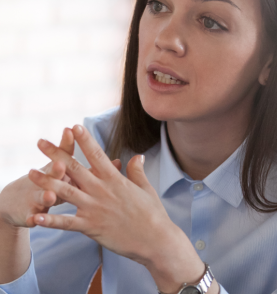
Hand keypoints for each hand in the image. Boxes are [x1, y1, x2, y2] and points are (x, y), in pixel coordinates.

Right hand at [0, 128, 74, 227]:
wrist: (14, 201)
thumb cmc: (49, 181)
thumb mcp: (61, 168)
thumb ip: (76, 155)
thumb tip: (106, 151)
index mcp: (59, 170)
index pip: (63, 154)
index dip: (66, 143)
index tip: (70, 130)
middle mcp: (47, 181)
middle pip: (53, 175)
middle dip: (56, 169)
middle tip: (61, 164)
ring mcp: (36, 198)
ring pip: (43, 196)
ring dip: (46, 195)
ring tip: (49, 195)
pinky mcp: (28, 214)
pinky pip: (32, 218)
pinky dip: (34, 219)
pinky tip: (33, 220)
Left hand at [28, 125, 211, 292]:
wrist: (155, 239)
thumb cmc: (153, 213)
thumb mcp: (146, 188)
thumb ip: (137, 170)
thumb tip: (138, 156)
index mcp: (115, 179)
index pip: (97, 155)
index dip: (84, 140)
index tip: (74, 127)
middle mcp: (102, 190)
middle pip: (74, 168)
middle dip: (56, 154)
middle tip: (41, 143)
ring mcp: (95, 208)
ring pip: (65, 191)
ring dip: (47, 181)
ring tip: (30, 172)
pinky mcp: (91, 226)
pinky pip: (66, 223)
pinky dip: (50, 220)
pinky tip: (35, 217)